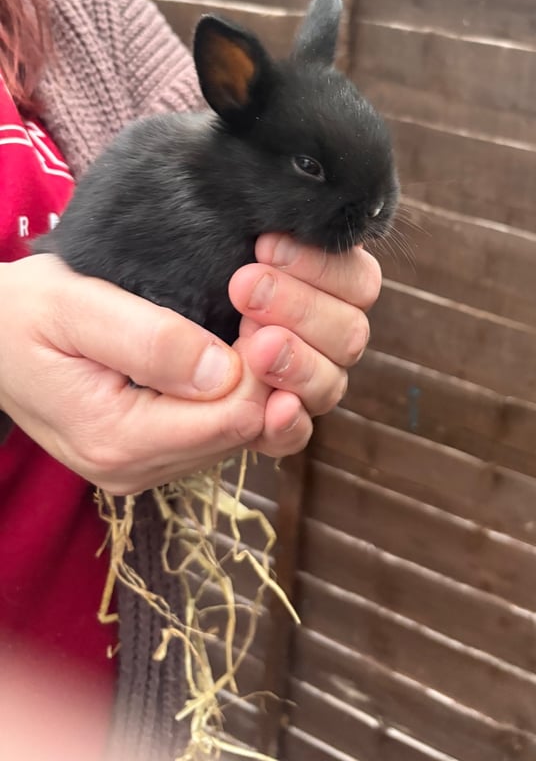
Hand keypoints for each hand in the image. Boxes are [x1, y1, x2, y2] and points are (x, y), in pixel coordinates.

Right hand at [0, 243, 379, 493]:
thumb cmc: (22, 312)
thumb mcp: (74, 306)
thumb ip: (151, 340)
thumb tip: (227, 371)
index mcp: (118, 441)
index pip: (235, 417)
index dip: (264, 364)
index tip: (265, 311)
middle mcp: (136, 470)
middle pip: (245, 431)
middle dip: (270, 374)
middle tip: (268, 312)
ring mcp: (145, 467)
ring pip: (241, 434)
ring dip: (259, 382)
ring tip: (253, 325)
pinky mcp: (152, 454)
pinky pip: (220, 430)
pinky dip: (239, 392)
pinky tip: (236, 351)